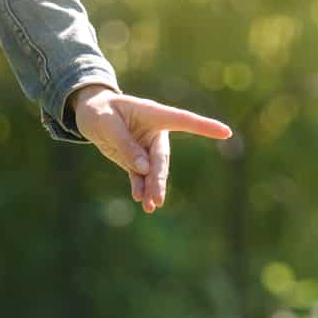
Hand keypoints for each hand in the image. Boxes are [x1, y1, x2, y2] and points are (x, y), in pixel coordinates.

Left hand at [71, 85, 231, 212]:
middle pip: (162, 158)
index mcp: (154, 115)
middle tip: (157, 199)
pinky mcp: (136, 160)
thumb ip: (126, 145)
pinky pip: (140, 177)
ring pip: (153, 172)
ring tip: (150, 207)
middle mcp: (155, 133)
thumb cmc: (101, 111)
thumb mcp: (108, 124)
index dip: (204, 127)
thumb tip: (144, 169)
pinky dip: (140, 188)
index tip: (226, 132)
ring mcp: (146, 148)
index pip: (184, 120)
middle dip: (159, 179)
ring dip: (152, 189)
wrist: (91, 114)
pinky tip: (140, 200)